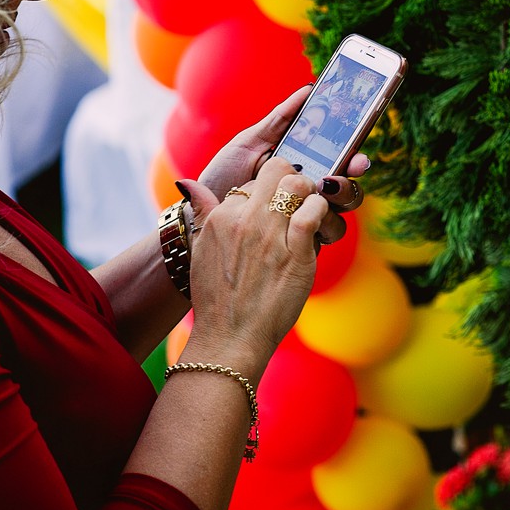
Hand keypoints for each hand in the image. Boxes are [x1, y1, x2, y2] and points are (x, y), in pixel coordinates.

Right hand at [178, 158, 326, 374]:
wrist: (229, 338)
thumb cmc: (217, 298)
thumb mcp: (201, 249)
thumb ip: (202, 212)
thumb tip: (189, 185)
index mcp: (220, 217)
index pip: (253, 181)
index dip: (268, 192)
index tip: (275, 208)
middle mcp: (243, 220)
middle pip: (277, 170)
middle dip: (292, 179)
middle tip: (298, 199)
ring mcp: (269, 236)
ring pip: (299, 185)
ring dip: (310, 193)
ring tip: (310, 210)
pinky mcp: (294, 254)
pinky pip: (314, 213)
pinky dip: (320, 212)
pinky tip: (319, 225)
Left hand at [196, 84, 369, 245]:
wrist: (202, 214)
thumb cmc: (224, 177)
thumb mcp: (248, 144)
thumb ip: (279, 120)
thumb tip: (307, 90)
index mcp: (302, 166)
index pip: (337, 156)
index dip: (353, 150)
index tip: (356, 146)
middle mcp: (310, 191)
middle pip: (347, 180)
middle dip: (355, 170)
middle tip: (353, 165)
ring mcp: (308, 215)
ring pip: (343, 206)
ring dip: (344, 193)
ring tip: (327, 186)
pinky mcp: (302, 239)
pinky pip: (328, 232)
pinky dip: (326, 221)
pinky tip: (311, 212)